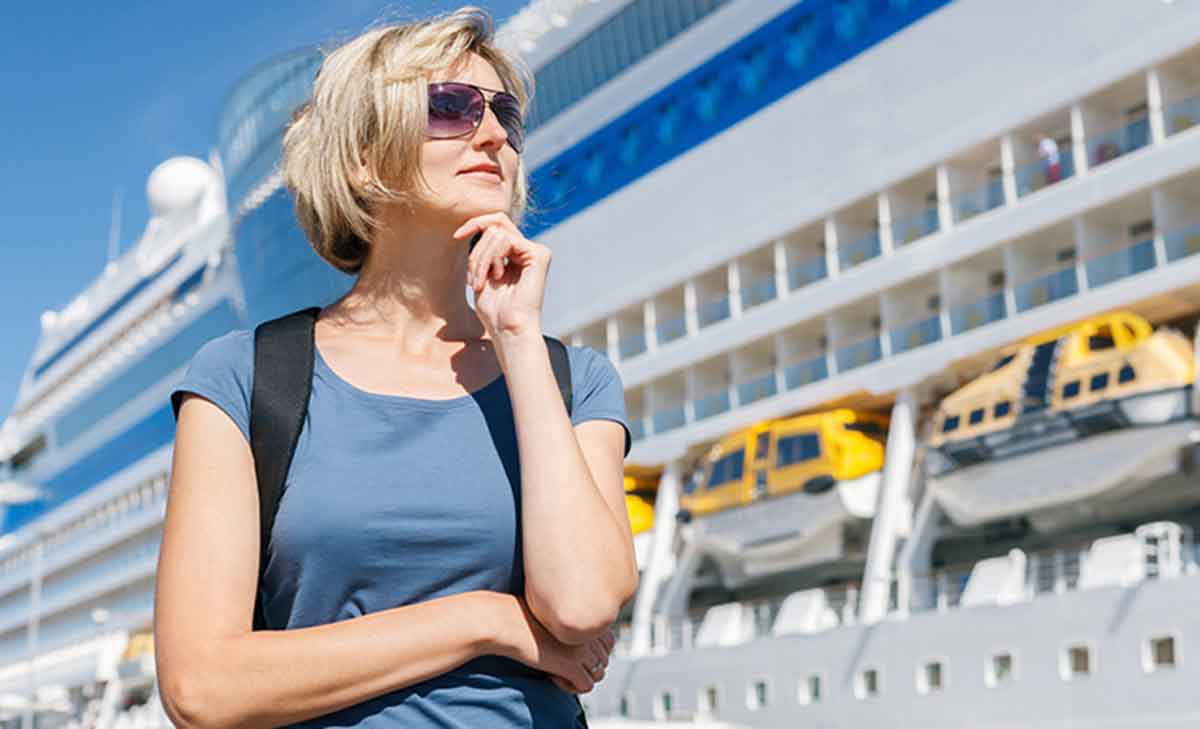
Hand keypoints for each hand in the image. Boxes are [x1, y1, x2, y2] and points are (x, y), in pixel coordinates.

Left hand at [453, 213, 549, 338]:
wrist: (508, 329)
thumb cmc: (494, 311)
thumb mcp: (481, 274)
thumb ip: (482, 250)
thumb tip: (474, 226)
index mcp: (515, 254)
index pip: (496, 225)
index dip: (475, 223)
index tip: (456, 236)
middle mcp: (528, 250)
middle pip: (495, 226)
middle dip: (476, 251)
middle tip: (472, 278)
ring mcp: (535, 251)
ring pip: (497, 233)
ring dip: (481, 259)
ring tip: (481, 282)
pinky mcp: (539, 254)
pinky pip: (507, 240)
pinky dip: (492, 258)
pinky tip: (497, 277)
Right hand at [490, 595, 614, 693]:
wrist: (505, 621)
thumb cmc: (521, 617)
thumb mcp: (551, 615)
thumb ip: (570, 626)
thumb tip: (578, 650)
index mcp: (586, 615)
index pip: (609, 641)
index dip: (591, 651)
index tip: (570, 651)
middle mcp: (588, 631)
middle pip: (604, 659)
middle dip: (585, 665)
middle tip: (561, 662)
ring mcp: (582, 649)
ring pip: (599, 675)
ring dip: (579, 677)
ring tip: (557, 670)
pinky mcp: (571, 665)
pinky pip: (586, 686)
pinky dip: (571, 686)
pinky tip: (553, 676)